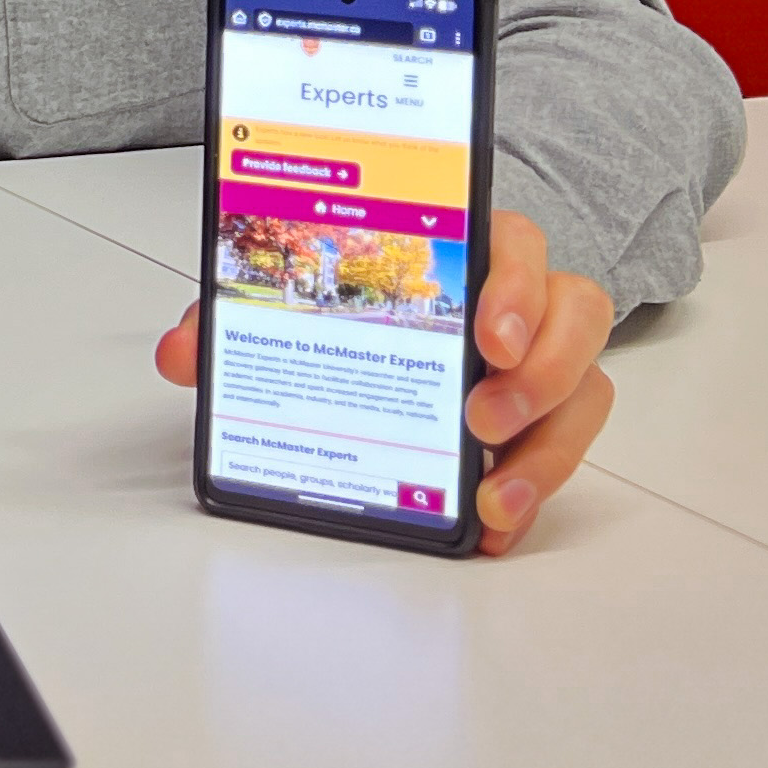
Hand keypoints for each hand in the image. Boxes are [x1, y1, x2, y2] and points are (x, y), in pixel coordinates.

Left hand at [152, 208, 615, 555]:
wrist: (378, 350)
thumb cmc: (353, 309)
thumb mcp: (293, 307)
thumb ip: (232, 318)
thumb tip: (182, 354)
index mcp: (468, 250)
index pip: (515, 243)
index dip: (515, 286)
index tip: (488, 335)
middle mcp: (520, 302)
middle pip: (576, 315)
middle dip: (541, 371)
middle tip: (483, 418)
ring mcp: (541, 362)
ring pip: (585, 388)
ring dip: (547, 445)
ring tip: (491, 491)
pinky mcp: (543, 421)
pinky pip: (566, 450)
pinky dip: (534, 491)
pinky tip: (493, 523)